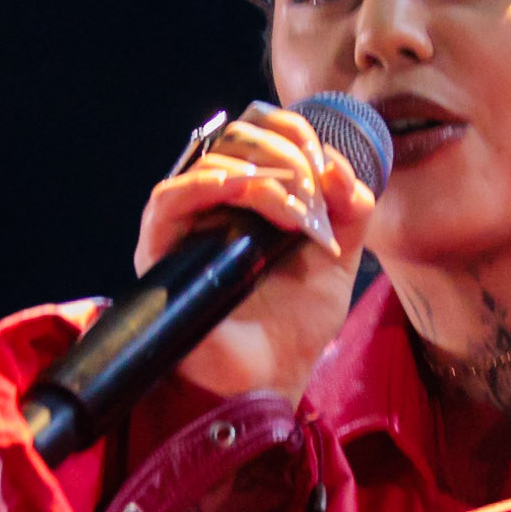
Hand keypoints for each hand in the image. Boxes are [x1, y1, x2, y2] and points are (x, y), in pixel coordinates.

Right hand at [135, 102, 375, 406]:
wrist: (270, 379)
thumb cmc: (294, 324)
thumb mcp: (339, 259)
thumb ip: (350, 211)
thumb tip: (342, 171)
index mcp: (255, 196)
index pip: (262, 132)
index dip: (296, 133)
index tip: (328, 167)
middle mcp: (216, 202)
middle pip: (238, 138)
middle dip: (286, 155)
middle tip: (314, 194)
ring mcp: (186, 224)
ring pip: (210, 163)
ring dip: (262, 176)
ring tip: (293, 212)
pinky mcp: (160, 251)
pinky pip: (168, 200)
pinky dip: (204, 185)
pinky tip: (239, 191)